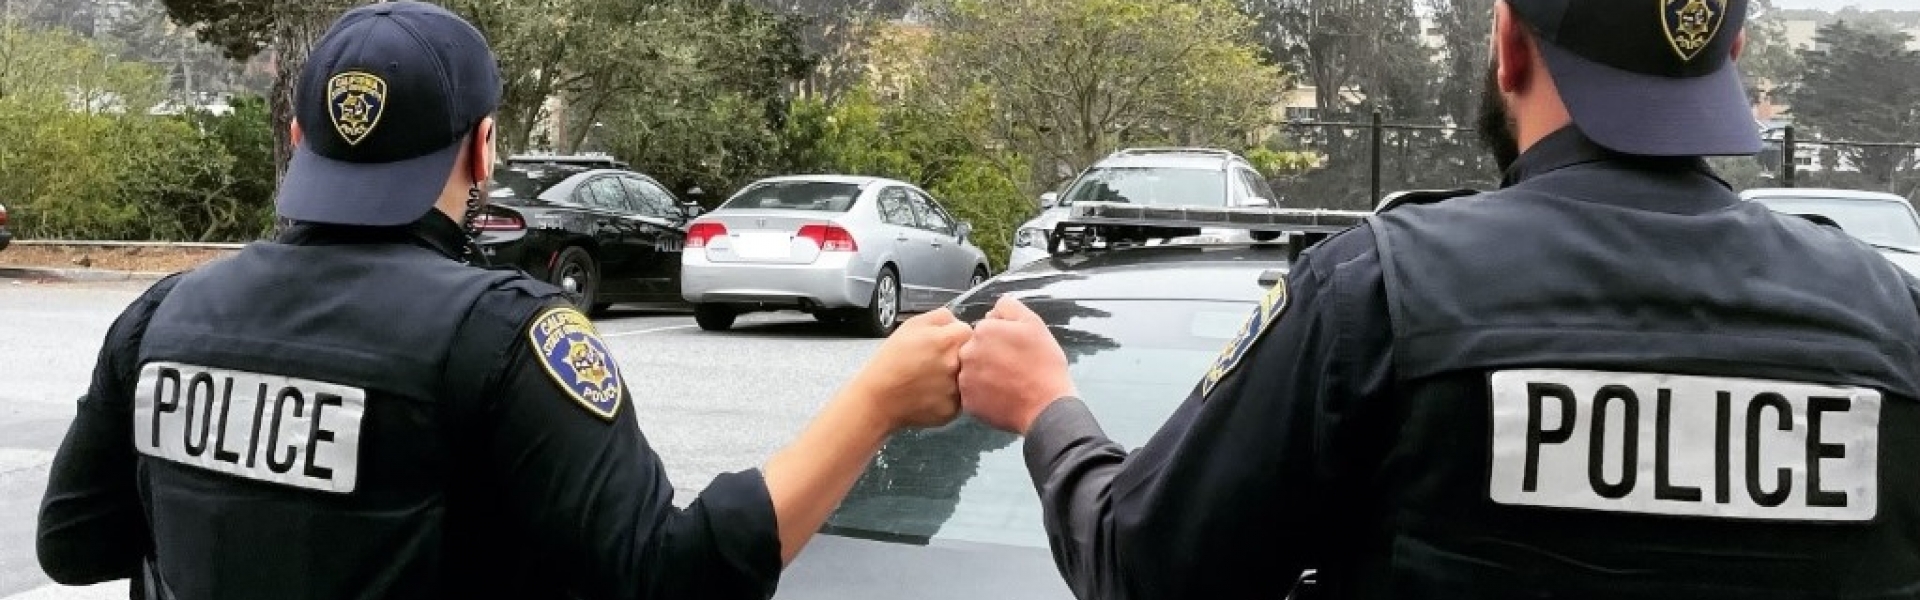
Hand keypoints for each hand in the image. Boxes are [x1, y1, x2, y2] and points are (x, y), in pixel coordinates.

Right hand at [846, 309, 972, 430]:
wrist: (878, 397)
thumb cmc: (891, 361)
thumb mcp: (911, 326)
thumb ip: (940, 317)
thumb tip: (957, 319)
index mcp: (949, 339)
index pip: (968, 331)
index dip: (955, 336)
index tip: (944, 343)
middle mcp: (957, 364)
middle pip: (971, 355)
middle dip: (958, 356)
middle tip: (936, 362)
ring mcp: (957, 389)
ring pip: (967, 378)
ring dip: (955, 376)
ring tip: (931, 378)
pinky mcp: (953, 409)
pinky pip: (959, 398)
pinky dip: (948, 395)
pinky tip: (929, 393)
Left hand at [959, 296, 1076, 433]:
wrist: (1047, 406)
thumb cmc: (1044, 363)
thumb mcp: (1034, 323)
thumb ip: (1009, 308)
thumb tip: (992, 311)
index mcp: (982, 331)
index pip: (985, 330)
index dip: (1001, 338)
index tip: (1015, 350)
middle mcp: (967, 353)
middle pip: (975, 350)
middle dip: (989, 356)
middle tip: (1011, 368)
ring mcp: (965, 379)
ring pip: (972, 372)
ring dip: (984, 375)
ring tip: (1007, 383)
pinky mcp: (968, 402)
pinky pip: (972, 394)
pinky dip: (984, 395)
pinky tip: (1002, 396)